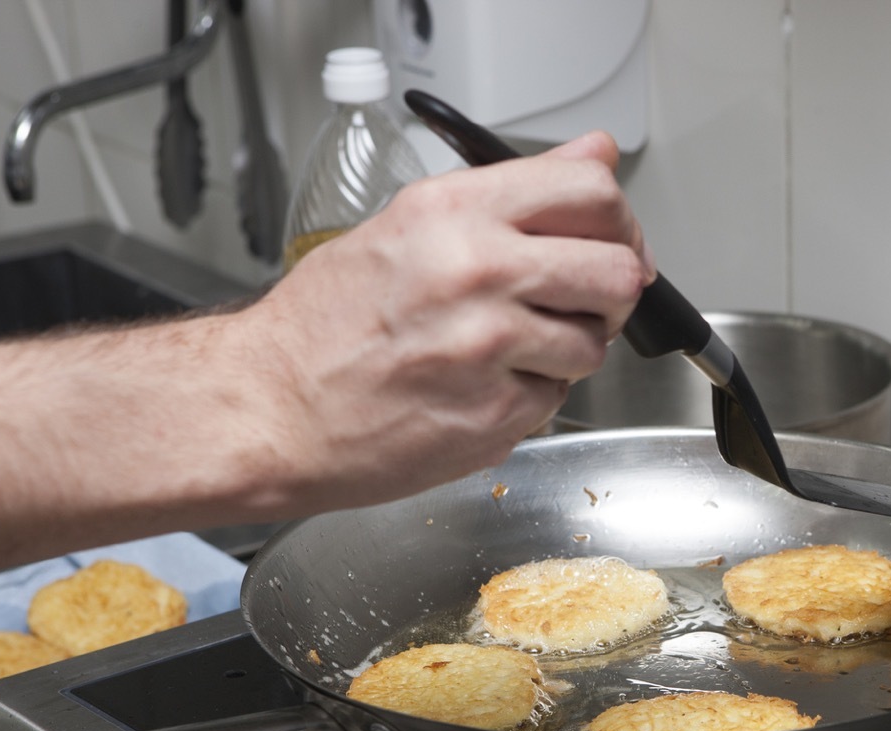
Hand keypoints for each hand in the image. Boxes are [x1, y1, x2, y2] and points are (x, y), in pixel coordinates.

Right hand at [248, 131, 656, 511]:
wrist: (271, 407)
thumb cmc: (324, 324)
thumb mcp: (410, 224)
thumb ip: (512, 191)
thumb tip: (591, 155)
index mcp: (454, 212)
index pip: (591, 188)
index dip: (618, 218)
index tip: (612, 238)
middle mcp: (477, 272)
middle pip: (618, 271)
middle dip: (613, 290)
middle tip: (583, 300)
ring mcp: (489, 348)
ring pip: (594, 344)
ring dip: (568, 349)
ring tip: (512, 349)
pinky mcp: (494, 415)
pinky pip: (555, 398)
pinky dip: (530, 395)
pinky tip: (481, 386)